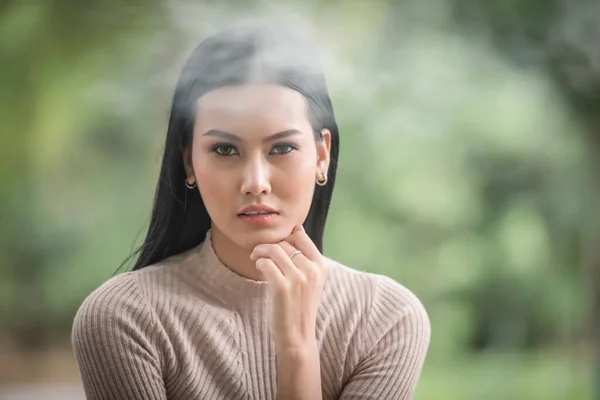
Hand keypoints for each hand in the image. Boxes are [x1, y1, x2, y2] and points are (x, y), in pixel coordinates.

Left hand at [250, 225, 326, 348]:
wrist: (298, 335)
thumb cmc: (300, 306)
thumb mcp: (311, 279)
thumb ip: (305, 256)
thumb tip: (297, 229)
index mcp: (321, 265)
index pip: (300, 236)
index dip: (284, 238)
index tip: (276, 247)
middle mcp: (312, 270)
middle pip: (284, 243)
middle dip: (269, 246)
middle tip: (259, 253)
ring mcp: (298, 279)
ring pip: (274, 250)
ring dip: (260, 251)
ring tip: (256, 257)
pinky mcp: (283, 288)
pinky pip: (266, 263)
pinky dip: (259, 262)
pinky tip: (258, 268)